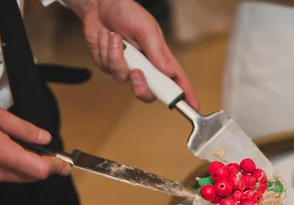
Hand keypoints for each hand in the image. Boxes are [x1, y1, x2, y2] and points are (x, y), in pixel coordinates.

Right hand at [0, 100, 70, 187]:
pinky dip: (8, 168)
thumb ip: (22, 128)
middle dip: (43, 167)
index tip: (65, 165)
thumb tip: (44, 137)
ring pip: (16, 178)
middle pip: (30, 177)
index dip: (55, 168)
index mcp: (2, 154)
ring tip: (23, 150)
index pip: (39, 170)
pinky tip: (0, 153)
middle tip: (50, 157)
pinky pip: (0, 177)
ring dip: (25, 167)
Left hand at [78, 0, 199, 109]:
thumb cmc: (127, 11)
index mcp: (160, 57)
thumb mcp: (146, 28)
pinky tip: (106, 37)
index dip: (185, 94)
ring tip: (114, 36)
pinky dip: (104, 50)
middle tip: (136, 72)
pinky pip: (107, 67)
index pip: (176, 79)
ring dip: (116, 56)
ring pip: (123, 78)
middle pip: (149, 92)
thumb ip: (156, 51)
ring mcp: (127, 67)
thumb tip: (169, 72)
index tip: (193, 106)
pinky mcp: (110, 65)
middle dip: (141, 86)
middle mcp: (145, 66)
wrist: (99, 5)